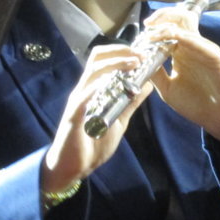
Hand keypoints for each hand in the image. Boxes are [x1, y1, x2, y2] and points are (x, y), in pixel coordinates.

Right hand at [42, 44, 151, 193]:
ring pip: (93, 72)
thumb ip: (129, 104)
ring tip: (133, 64)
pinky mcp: (73, 116)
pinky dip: (98, 86)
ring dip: (114, 64)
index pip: (103, 61)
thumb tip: (146, 85)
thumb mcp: (118, 121)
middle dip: (120, 51)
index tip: (142, 53)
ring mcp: (77, 101)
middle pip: (97, 59)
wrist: (72, 167)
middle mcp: (84, 90)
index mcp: (93, 90)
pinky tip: (112, 82)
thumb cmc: (92, 145)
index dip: (121, 51)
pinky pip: (84, 96)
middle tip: (140, 55)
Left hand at [142, 6, 219, 157]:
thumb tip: (139, 59)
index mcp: (181, 53)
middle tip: (147, 24)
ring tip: (153, 35)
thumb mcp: (167, 89)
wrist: (218, 118)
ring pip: (188, 25)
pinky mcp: (216, 57)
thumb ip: (155, 73)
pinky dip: (183, 38)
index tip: (141, 35)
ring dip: (168, 27)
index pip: (169, 28)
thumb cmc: (195, 104)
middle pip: (179, 19)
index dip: (154, 27)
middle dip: (161, 16)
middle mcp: (192, 47)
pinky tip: (171, 40)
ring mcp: (205, 49)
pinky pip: (200, 42)